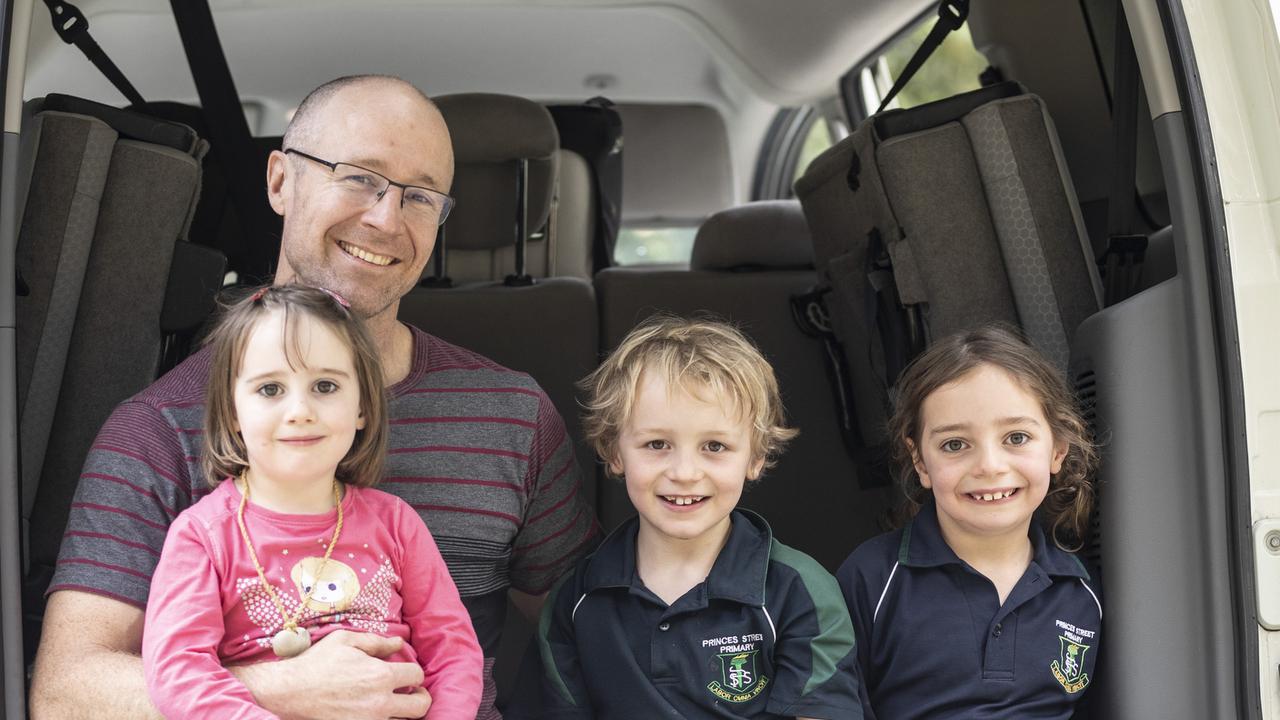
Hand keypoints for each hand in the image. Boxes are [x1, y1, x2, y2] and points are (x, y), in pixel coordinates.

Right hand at [239, 630, 430, 719]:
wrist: (289, 690)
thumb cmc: (317, 662)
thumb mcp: (347, 641)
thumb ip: (377, 642)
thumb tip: (399, 642)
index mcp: (381, 676)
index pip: (417, 675)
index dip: (413, 672)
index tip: (405, 673)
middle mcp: (380, 702)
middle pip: (420, 706)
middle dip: (419, 696)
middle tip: (410, 692)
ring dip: (401, 712)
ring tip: (392, 703)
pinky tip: (375, 712)